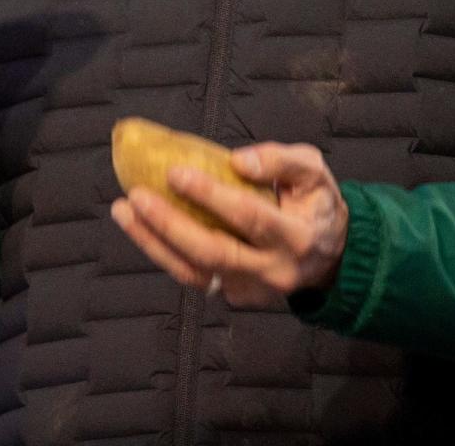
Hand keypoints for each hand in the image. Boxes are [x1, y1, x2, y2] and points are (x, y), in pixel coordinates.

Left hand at [110, 141, 348, 306]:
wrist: (331, 258)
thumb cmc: (317, 204)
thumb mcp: (314, 172)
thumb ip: (281, 161)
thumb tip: (237, 160)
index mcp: (296, 237)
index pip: (248, 215)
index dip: (211, 195)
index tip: (175, 171)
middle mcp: (270, 270)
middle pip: (213, 253)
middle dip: (170, 225)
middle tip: (136, 195)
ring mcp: (248, 289)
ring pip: (194, 272)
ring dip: (153, 243)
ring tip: (123, 210)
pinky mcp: (233, 295)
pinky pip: (193, 274)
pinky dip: (163, 251)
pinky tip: (139, 225)